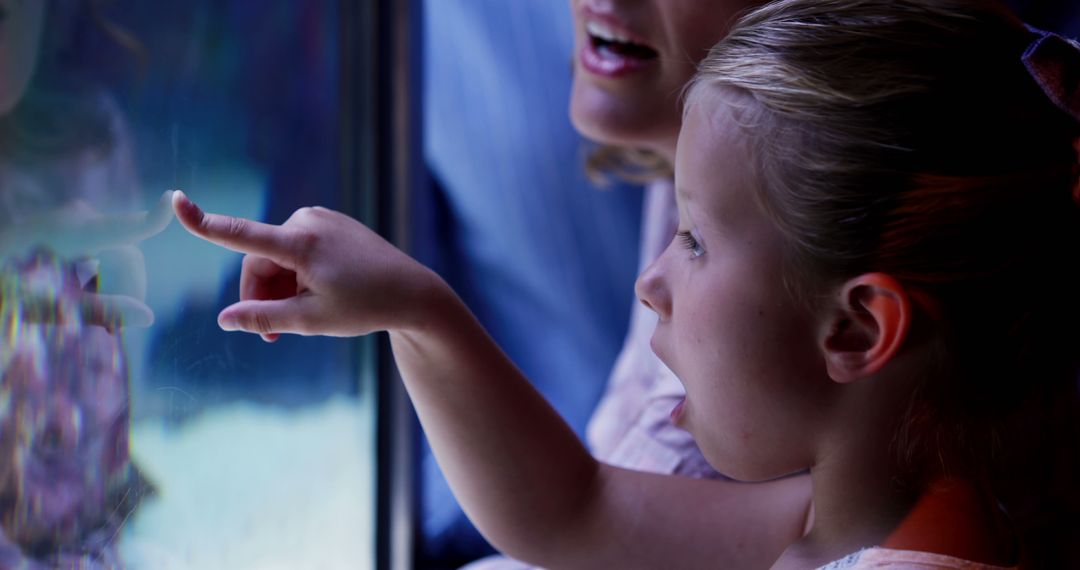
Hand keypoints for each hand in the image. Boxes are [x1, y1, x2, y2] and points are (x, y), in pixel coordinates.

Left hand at [0, 190, 175, 328]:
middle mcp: (73, 218)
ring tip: (96, 323)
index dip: (150, 219)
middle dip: (127, 289)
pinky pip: (100, 246)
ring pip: (115, 253)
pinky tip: (84, 299)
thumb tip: (149, 317)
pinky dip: (100, 274)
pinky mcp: (70, 223)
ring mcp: (72, 218)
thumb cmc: (5, 291)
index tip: (173, 198)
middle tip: (113, 333)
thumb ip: (99, 310)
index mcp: (66, 234)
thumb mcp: (45, 306)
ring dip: (113, 286)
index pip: (121, 228)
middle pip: (125, 254)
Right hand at [171, 190, 442, 340]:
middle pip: (260, 261)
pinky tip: (320, 294)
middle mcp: (308, 221)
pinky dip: (297, 273)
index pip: (242, 234)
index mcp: (302, 244)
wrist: (413, 292)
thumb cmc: (365, 306)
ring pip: (278, 257)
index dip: (205, 222)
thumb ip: (265, 319)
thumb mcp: (312, 321)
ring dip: (279, 287)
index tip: (176, 201)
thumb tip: (224, 320)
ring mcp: (321, 218)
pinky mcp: (330, 222)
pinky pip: (298, 249)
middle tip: (275, 337)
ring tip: (303, 317)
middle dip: (262, 296)